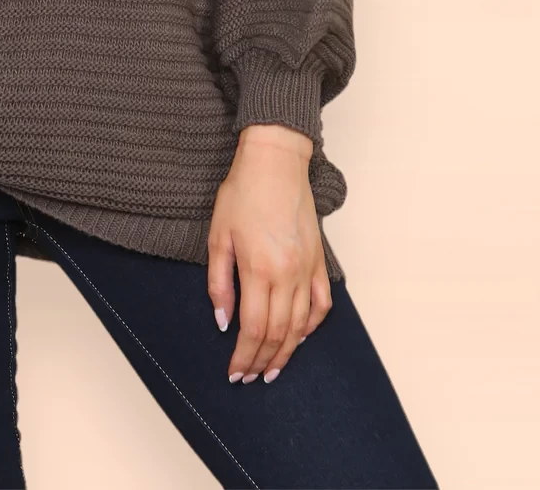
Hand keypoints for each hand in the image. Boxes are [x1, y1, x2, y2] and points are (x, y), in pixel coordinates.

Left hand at [207, 123, 331, 384]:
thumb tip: (223, 322)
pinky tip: (299, 336)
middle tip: (251, 378)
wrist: (275, 161)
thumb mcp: (218, 235)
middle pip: (278, 332)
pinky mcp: (320, 259)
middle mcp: (288, 273)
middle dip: (263, 360)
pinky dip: (312, 325)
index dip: (244, 356)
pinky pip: (321, 302)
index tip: (234, 373)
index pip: (253, 328)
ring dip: (287, 351)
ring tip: (273, 369)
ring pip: (301, 324)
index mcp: (259, 268)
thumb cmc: (241, 193)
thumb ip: (219, 282)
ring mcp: (308, 267)